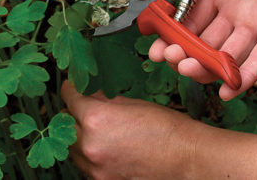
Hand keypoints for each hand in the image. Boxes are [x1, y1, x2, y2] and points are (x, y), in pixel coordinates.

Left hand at [61, 80, 256, 179]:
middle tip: (84, 110)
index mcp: (96, 119)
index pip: (69, 99)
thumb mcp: (133, 105)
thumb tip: (89, 96)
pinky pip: (87, 167)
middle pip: (66, 126)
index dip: (71, 90)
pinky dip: (92, 157)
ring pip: (74, 149)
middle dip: (74, 116)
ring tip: (99, 132)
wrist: (190, 162)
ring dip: (80, 139)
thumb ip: (104, 101)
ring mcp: (95, 169)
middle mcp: (90, 145)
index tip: (73, 88)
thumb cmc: (168, 129)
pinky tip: (107, 150)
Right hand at [150, 0, 256, 99]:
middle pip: (202, 39)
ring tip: (187, 70)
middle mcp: (234, 9)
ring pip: (226, 53)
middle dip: (181, 52)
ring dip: (205, 66)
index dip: (169, 30)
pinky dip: (244, 75)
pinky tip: (226, 90)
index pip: (188, 16)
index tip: (153, 41)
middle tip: (167, 57)